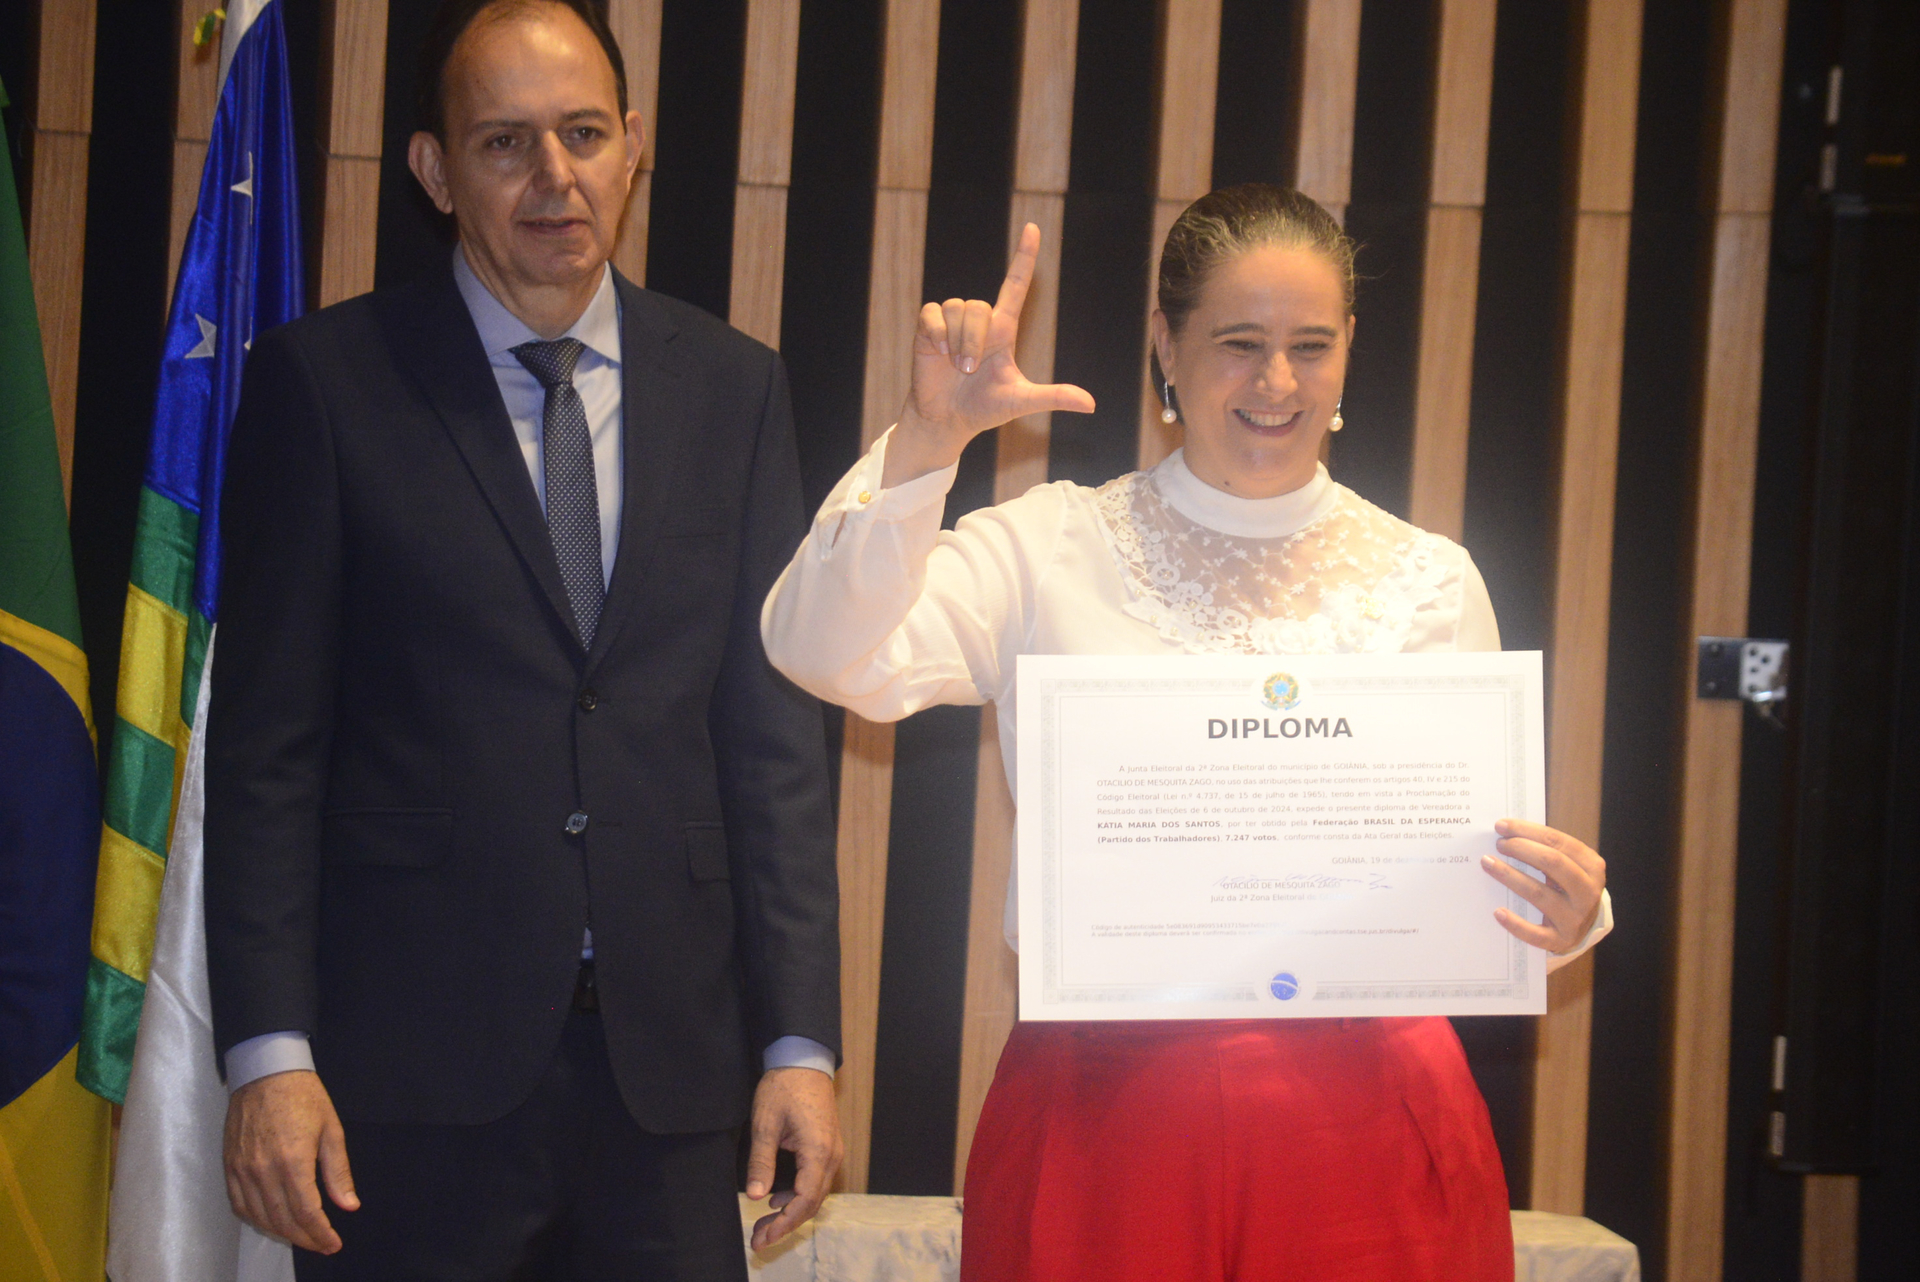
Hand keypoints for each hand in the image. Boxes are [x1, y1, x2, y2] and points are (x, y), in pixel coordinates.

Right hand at [223, 1070, 358, 1252]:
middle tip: (322, 1243)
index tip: (333, 1244)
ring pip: (260, 1217)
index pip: (306, 1213)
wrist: (266, 1072)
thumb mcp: (331, 1130)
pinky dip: (256, 1219)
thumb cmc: (303, 1097)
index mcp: (293, 1162)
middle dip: (305, 1239)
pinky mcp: (229, 1166)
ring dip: (282, 1233)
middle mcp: (264, 1171)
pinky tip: (272, 1220)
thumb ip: (338, 1172)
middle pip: (283, 1221)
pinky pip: (239, 1204)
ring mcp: (242, 1170)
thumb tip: (349, 1205)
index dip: (321, 1234)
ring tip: (302, 1235)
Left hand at [744, 1066, 842, 1250]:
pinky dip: (798, 1195)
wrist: (804, 1059)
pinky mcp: (827, 1146)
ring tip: (764, 1224)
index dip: (784, 1223)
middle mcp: (831, 1156)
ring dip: (792, 1212)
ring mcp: (832, 1151)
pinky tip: (777, 1198)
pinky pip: (816, 1180)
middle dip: (786, 1224)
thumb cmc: (784, 1087)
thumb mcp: (765, 1124)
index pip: (804, 1200)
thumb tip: (755, 1195)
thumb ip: (761, 1161)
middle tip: (759, 1239)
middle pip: (812, 1203)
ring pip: (816, 1193)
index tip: (763, 1237)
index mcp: (817, 1152)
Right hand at [882, 222, 1095, 487]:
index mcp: (1004, 328)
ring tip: (956, 365)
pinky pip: (932, 314)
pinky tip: (938, 354)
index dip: (1024, 256)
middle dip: (974, 340)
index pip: (1016, 284)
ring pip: (957, 309)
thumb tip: (1091, 404)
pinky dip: (937, 335)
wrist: (947, 419)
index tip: (1033, 228)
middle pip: (979, 305)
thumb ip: (1053, 396)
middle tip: (970, 369)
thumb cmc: (985, 408)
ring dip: (958, 342)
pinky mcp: (928, 328)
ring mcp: (952, 322)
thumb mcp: (1021, 400)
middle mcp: (979, 320)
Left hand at [1482, 819, 1606, 953]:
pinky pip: (1535, 934)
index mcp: (1592, 867)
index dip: (1528, 831)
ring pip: (1539, 894)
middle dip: (1521, 849)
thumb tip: (1508, 832)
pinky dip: (1515, 923)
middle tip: (1498, 844)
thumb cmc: (1567, 887)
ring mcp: (1575, 918)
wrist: (1583, 927)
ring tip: (1488, 863)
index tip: (1502, 825)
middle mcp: (1588, 892)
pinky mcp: (1561, 940)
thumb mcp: (1569, 866)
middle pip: (1552, 863)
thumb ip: (1548, 850)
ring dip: (1510, 876)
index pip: (1559, 842)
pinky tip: (1498, 912)